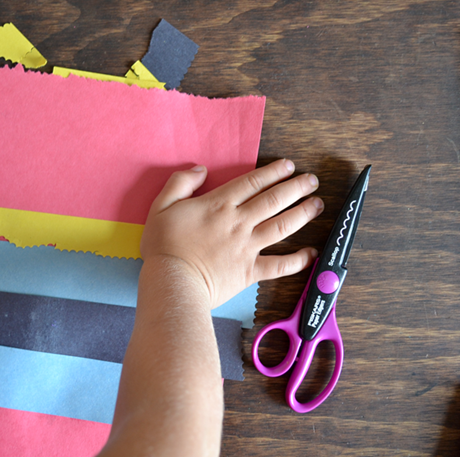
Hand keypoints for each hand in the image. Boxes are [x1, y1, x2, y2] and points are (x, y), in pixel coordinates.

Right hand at [140, 159, 323, 308]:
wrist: (172, 282)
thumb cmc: (163, 246)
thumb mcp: (161, 206)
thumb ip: (180, 183)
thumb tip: (200, 170)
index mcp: (218, 205)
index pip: (252, 182)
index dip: (273, 172)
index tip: (288, 165)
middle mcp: (239, 222)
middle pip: (274, 200)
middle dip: (296, 187)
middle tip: (311, 181)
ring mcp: (247, 247)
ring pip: (282, 226)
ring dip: (302, 214)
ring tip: (317, 205)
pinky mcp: (250, 272)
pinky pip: (279, 266)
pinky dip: (298, 260)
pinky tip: (311, 253)